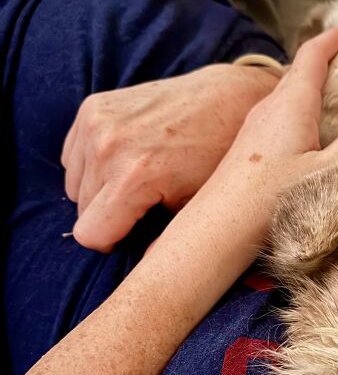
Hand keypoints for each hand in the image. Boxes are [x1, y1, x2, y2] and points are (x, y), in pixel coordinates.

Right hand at [61, 63, 281, 251]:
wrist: (228, 100)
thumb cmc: (219, 158)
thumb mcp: (197, 208)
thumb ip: (163, 241)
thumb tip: (147, 274)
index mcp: (133, 176)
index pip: (90, 234)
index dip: (111, 242)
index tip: (133, 233)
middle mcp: (107, 145)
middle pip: (82, 211)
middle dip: (109, 215)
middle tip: (145, 203)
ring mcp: (96, 121)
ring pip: (75, 185)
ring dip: (98, 190)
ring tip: (137, 180)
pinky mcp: (92, 106)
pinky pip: (73, 157)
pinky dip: (92, 164)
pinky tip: (126, 159)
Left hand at [151, 27, 337, 302]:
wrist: (220, 226)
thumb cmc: (274, 196)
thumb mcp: (327, 173)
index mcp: (292, 102)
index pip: (313, 55)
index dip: (333, 39)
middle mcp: (270, 106)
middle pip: (299, 72)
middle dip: (325, 64)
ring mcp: (255, 125)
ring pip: (288, 96)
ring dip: (312, 92)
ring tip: (336, 104)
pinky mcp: (247, 146)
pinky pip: (279, 117)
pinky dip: (299, 114)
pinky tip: (310, 139)